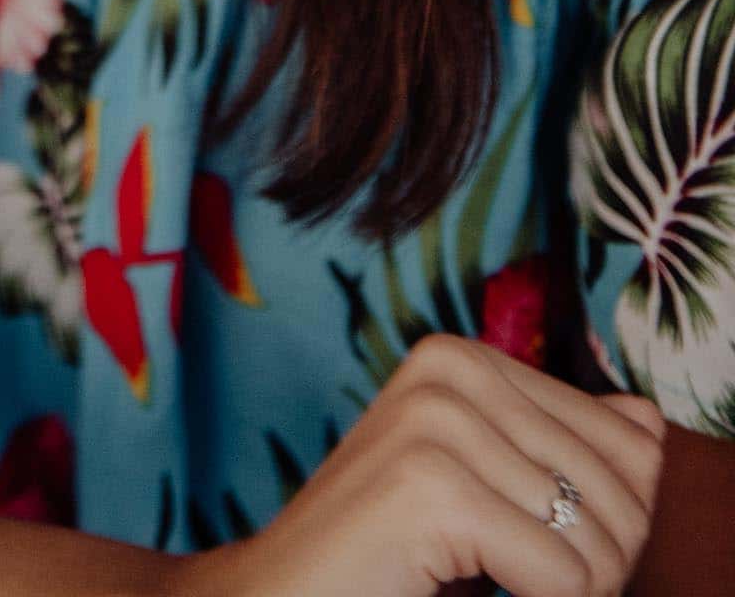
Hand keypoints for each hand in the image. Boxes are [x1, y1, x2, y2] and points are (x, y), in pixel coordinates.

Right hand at [186, 333, 665, 596]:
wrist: (280, 595)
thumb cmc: (387, 554)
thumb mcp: (483, 481)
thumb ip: (561, 443)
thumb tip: (648, 422)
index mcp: (462, 356)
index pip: (628, 441)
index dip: (606, 519)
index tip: (531, 542)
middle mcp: (449, 367)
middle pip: (622, 489)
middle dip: (596, 558)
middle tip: (517, 575)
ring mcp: (437, 420)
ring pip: (599, 541)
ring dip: (566, 590)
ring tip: (490, 583)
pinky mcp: (430, 485)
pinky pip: (563, 578)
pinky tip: (467, 590)